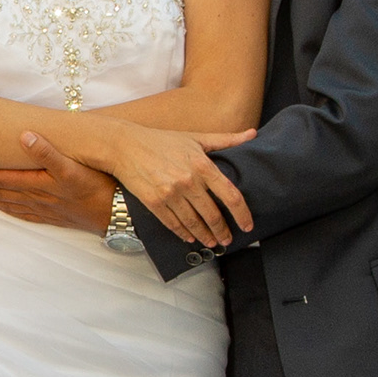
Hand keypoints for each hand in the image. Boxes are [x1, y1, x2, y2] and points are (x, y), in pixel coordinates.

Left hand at [0, 142, 114, 234]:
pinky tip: (3, 207)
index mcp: (39, 185)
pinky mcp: (53, 217)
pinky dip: (7, 209)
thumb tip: (24, 136)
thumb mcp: (75, 167)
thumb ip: (49, 152)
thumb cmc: (99, 187)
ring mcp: (45, 210)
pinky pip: (22, 214)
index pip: (0, 178)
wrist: (118, 215)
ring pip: (8, 204)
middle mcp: (38, 199)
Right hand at [97, 124, 257, 251]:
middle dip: (223, 231)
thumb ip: (226, 139)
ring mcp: (170, 194)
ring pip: (194, 224)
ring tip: (212, 242)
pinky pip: (174, 224)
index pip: (230, 195)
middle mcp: (188, 181)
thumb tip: (252, 134)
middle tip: (228, 239)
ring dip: (206, 236)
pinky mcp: (154, 203)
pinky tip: (191, 238)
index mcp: (202, 165)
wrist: (125, 146)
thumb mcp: (195, 138)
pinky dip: (184, 234)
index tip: (247, 225)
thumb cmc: (162, 141)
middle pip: (213, 215)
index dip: (242, 214)